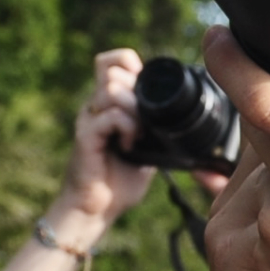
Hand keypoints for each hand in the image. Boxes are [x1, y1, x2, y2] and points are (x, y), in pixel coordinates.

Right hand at [61, 49, 164, 226]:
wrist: (96, 209)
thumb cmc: (119, 181)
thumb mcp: (146, 148)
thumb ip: (155, 128)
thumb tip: (183, 118)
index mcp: (108, 103)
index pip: (114, 61)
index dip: (132, 65)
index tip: (146, 95)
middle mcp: (94, 106)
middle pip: (113, 70)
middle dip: (137, 91)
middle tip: (145, 119)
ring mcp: (88, 119)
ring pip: (112, 88)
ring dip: (134, 109)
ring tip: (138, 133)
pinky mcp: (85, 136)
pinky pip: (110, 116)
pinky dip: (127, 128)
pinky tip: (130, 146)